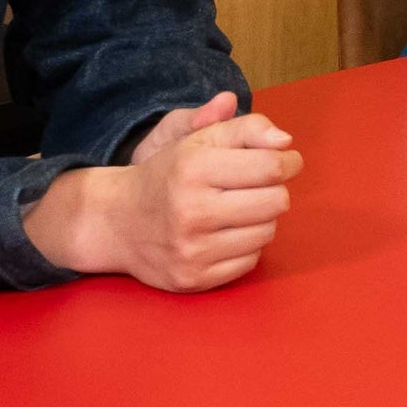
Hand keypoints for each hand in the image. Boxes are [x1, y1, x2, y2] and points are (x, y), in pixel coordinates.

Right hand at [23, 92, 302, 291]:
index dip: (289, 161)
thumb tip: (284, 140)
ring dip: (261, 219)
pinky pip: (250, 261)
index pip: (271, 166)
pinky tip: (225, 234)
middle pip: (277, 201)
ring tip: (238, 209)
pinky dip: (246, 246)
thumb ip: (243, 128)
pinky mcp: (194, 278)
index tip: (286, 160)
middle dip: (275, 190)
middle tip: (260, 186)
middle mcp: (191, 210)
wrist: (117, 222)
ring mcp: (192, 249)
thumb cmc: (168, 174)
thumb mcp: (197, 139)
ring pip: (267, 232)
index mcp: (192, 168)